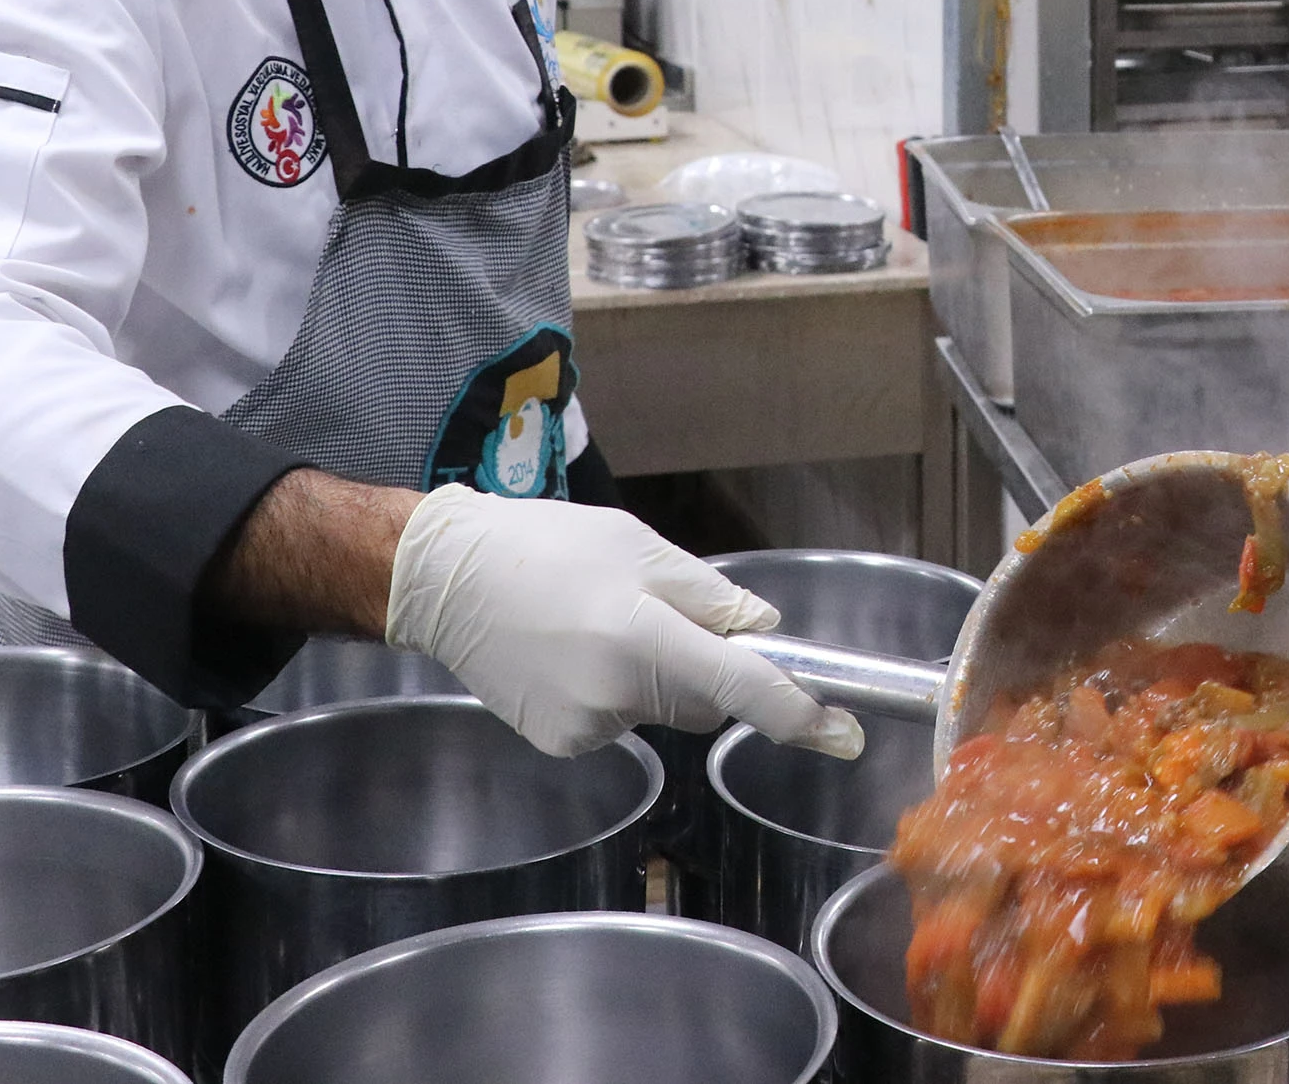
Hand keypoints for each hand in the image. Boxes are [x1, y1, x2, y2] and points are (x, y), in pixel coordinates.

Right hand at [384, 485, 865, 759]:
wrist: (444, 578)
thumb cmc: (544, 546)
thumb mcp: (639, 548)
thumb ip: (709, 597)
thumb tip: (765, 634)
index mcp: (643, 638)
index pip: (744, 688)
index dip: (801, 715)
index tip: (844, 734)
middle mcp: (616, 696)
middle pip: (705, 698)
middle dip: (707, 664)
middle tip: (664, 611)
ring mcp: (585, 727)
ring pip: (663, 709)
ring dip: (658, 675)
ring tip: (600, 622)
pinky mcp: (561, 742)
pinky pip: (621, 718)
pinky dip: (617, 690)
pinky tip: (574, 651)